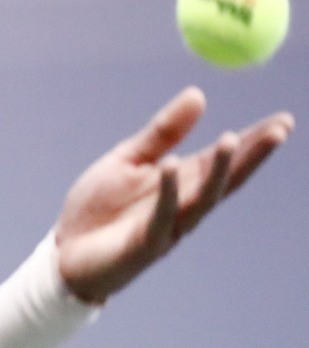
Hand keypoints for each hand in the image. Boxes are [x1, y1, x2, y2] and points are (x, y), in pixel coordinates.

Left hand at [54, 87, 293, 303]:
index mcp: (180, 183)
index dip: (254, 143)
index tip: (284, 121)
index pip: (224, 160)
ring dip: (219, 171)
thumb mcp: (128, 160)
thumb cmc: (97, 209)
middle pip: (225, 180)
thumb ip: (162, 132)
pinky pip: (159, 216)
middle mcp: (182, 206)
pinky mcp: (143, 245)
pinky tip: (171, 164)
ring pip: (201, 199)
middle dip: (253, 157)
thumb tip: (199, 94)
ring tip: (232, 139)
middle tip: (280, 130)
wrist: (63, 253)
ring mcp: (166, 227)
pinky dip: (167, 191)